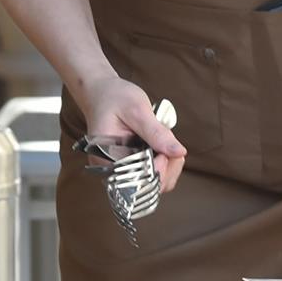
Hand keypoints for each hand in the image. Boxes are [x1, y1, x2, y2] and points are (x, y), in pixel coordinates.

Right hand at [74, 75, 186, 192]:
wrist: (102, 93)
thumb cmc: (114, 98)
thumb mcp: (137, 109)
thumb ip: (156, 132)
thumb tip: (179, 152)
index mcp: (107, 160)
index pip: (138, 182)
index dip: (159, 171)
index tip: (166, 151)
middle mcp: (112, 171)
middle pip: (149, 187)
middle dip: (168, 167)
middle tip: (169, 141)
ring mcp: (122, 170)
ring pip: (155, 183)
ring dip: (169, 165)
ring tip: (166, 141)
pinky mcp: (131, 166)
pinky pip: (153, 174)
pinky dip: (165, 163)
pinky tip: (163, 145)